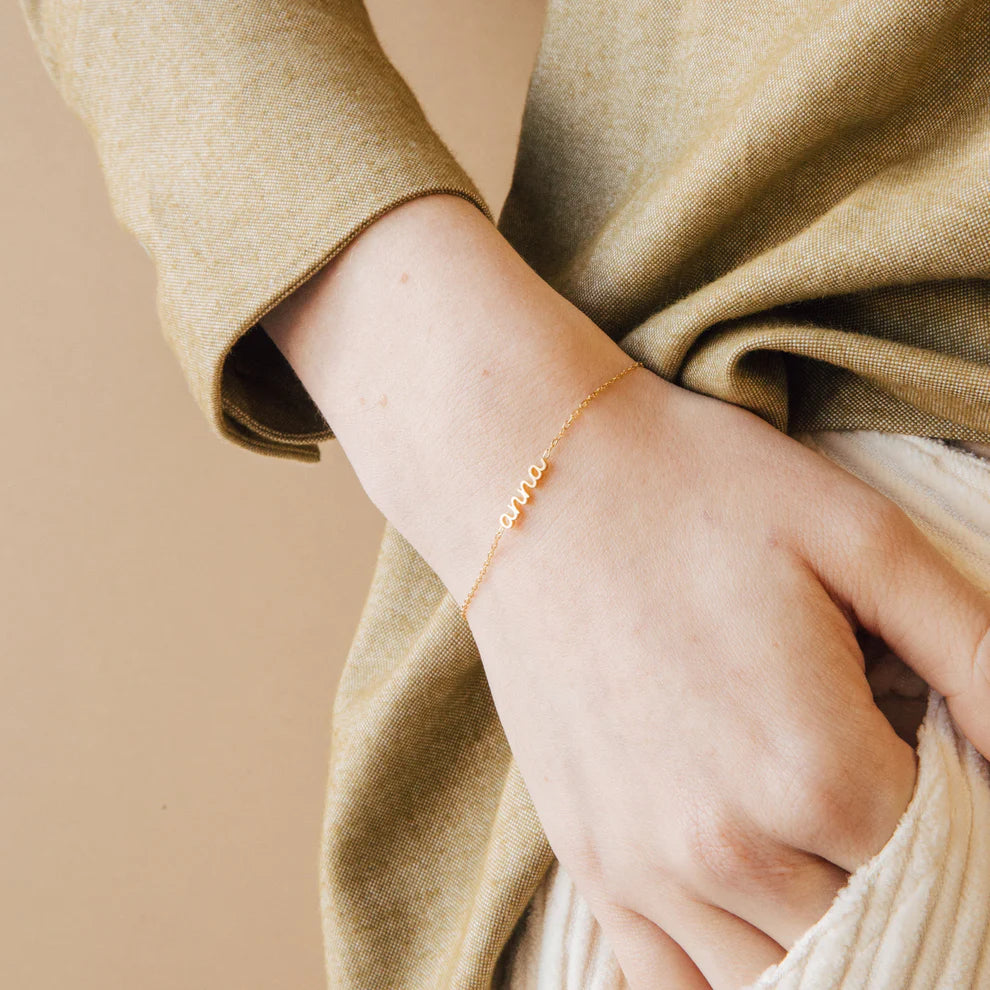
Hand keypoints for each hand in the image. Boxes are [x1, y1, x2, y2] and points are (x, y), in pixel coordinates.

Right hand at [464, 368, 989, 989]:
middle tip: (886, 804)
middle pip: (876, 931)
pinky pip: (675, 985)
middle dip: (907, 879)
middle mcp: (727, 844)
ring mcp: (643, 863)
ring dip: (831, 937)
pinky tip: (757, 924)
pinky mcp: (588, 856)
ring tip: (824, 856)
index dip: (969, 819)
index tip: (935, 761)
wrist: (533, 484)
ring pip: (783, 977)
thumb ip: (978, 652)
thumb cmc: (694, 493)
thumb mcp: (860, 538)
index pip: (954, 863)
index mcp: (815, 767)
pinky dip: (737, 976)